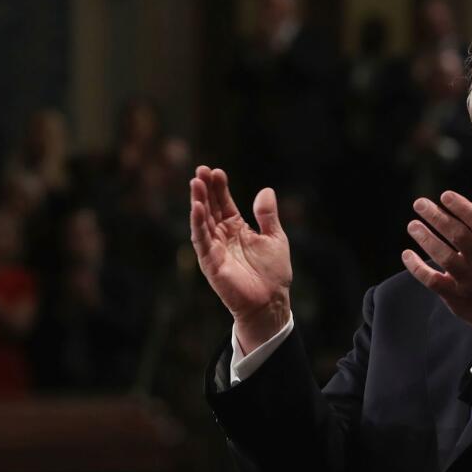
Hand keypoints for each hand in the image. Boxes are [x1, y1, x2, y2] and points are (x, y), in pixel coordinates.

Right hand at [189, 165, 291, 352]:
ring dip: (198, 202)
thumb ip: (267, 215)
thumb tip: (266, 190)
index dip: (220, 188)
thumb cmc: (274, 273)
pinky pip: (201, 240)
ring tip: (196, 182)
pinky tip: (197, 207)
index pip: (224, 204)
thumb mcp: (275, 237)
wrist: (271, 301)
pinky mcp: (210, 262)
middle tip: (200, 170)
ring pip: (203, 221)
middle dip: (205, 189)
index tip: (217, 171)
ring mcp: (215, 249)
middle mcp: (223, 237)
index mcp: (237, 229)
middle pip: (211, 208)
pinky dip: (198, 224)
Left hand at [401, 187, 471, 342]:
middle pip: (459, 236)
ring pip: (445, 257)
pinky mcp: (455, 295)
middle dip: (437, 217)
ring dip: (426, 239)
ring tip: (412, 225)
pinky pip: (432, 280)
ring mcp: (470, 281)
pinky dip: (417, 267)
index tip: (445, 196)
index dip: (462, 207)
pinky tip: (407, 254)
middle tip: (420, 204)